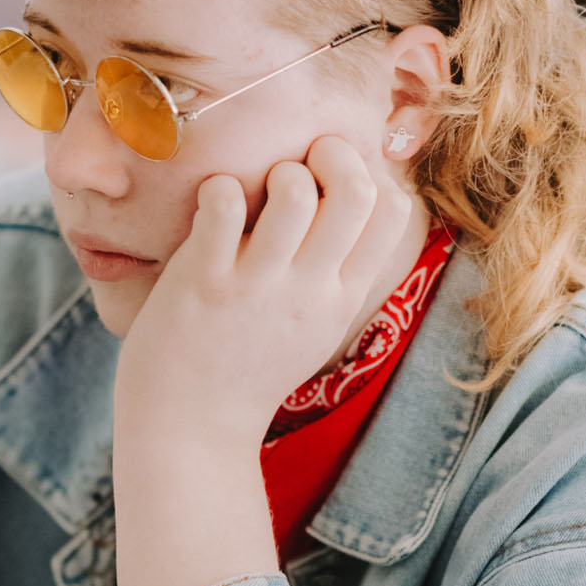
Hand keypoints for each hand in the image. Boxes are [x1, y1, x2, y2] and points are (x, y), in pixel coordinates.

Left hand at [115, 136, 413, 447]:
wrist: (191, 433)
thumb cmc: (246, 369)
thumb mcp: (312, 328)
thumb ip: (334, 275)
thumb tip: (351, 207)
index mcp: (341, 297)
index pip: (393, 212)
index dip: (369, 172)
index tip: (332, 176)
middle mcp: (309, 290)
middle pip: (357, 190)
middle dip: (331, 152)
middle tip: (298, 162)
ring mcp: (257, 287)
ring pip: (295, 191)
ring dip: (275, 171)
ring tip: (251, 193)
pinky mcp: (204, 283)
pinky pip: (222, 205)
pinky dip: (217, 188)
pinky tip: (209, 205)